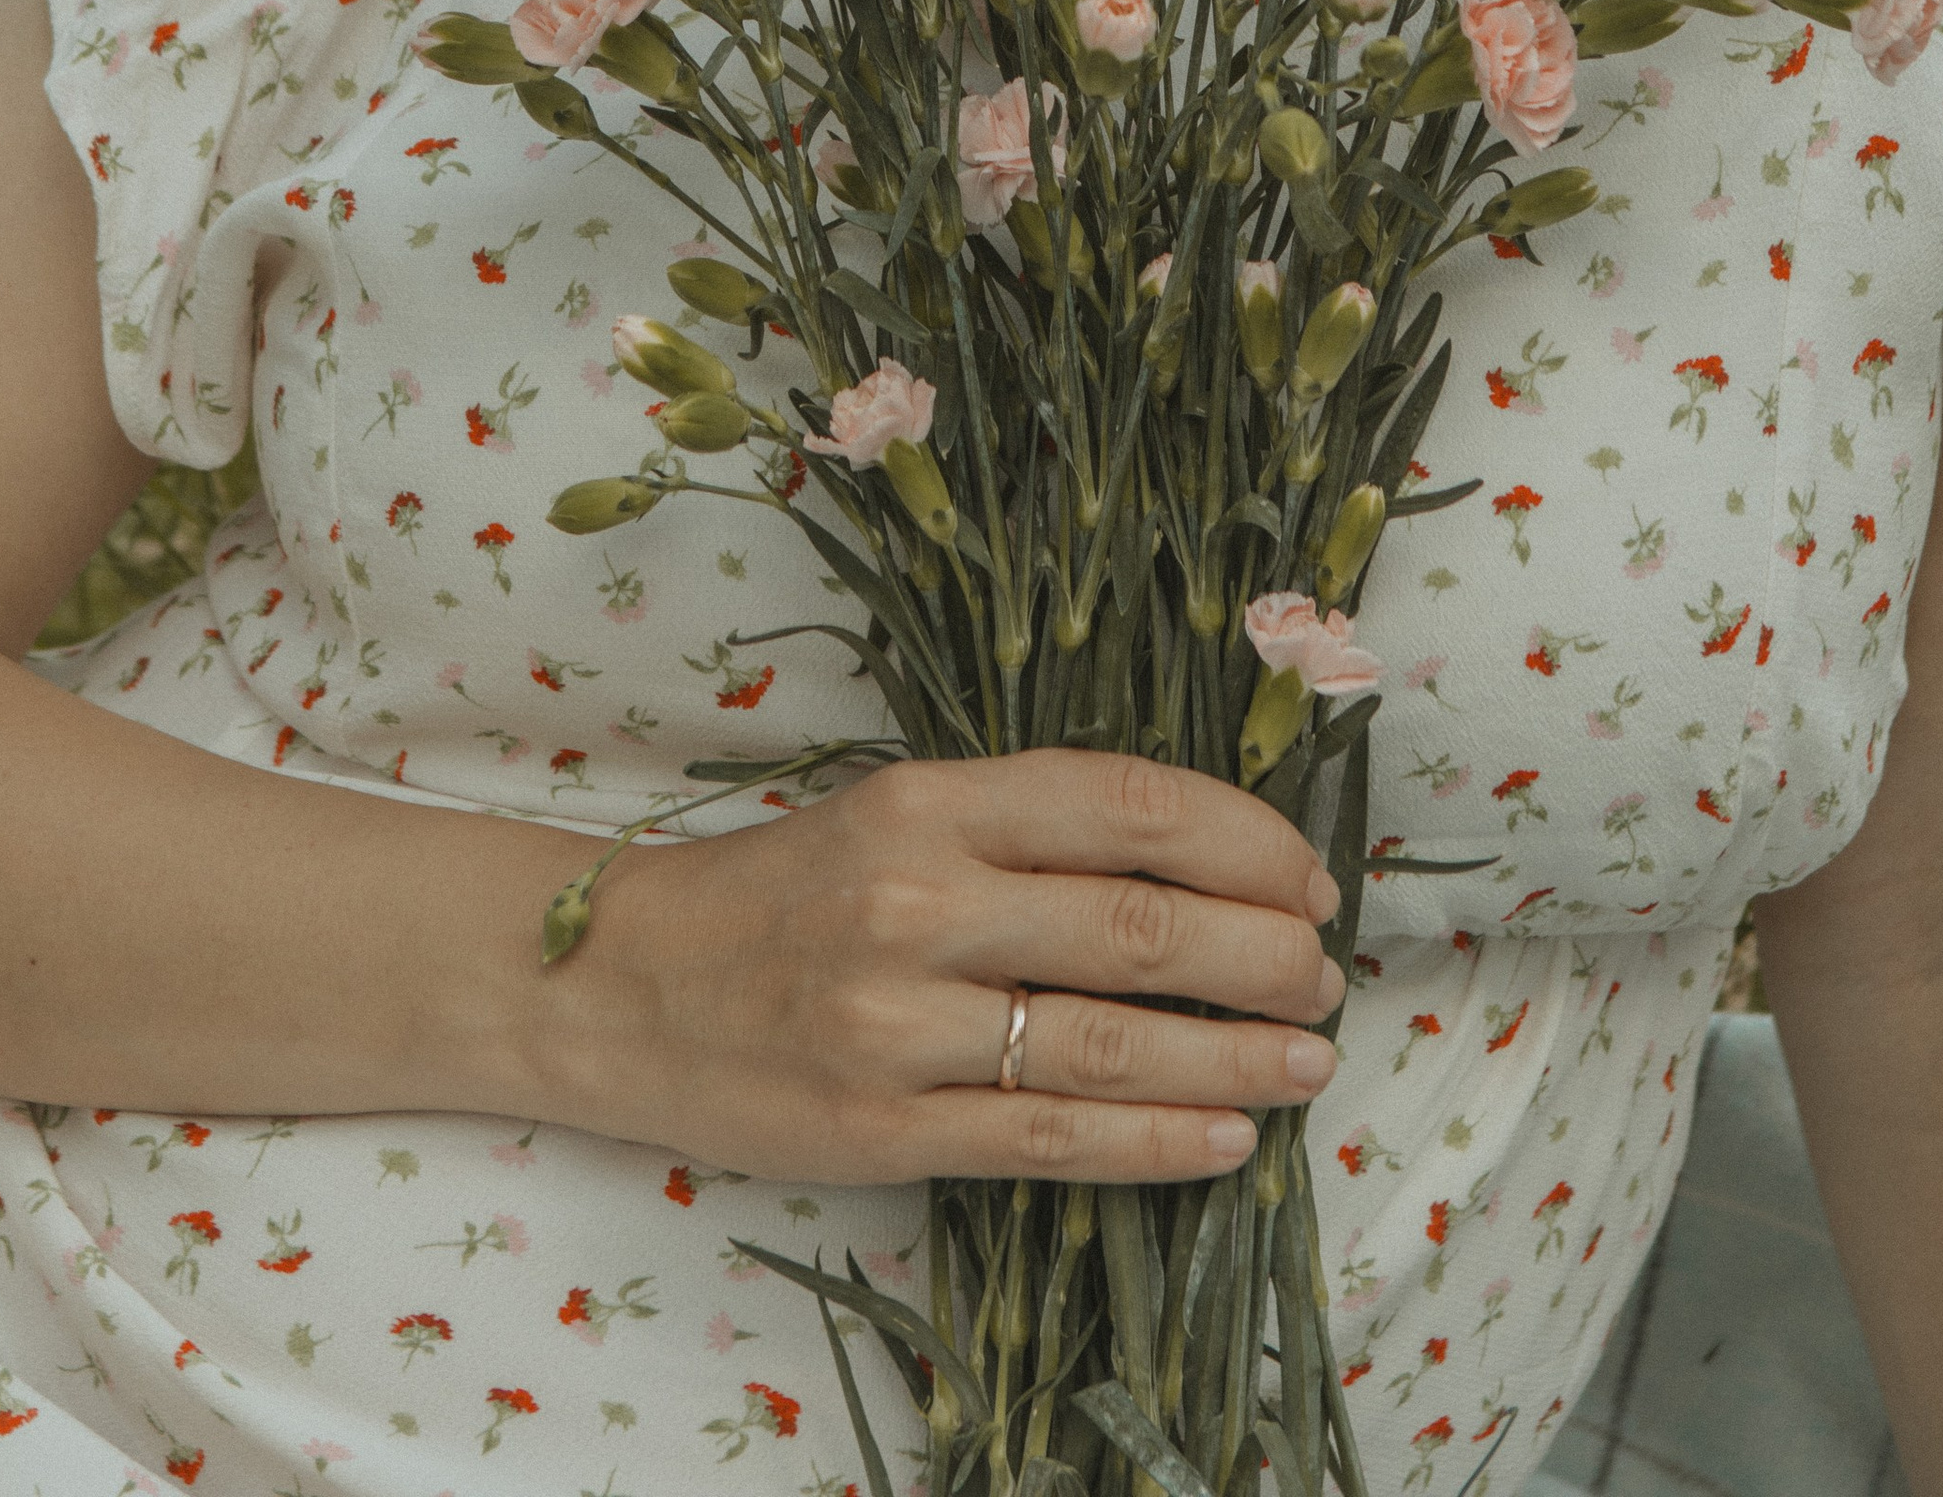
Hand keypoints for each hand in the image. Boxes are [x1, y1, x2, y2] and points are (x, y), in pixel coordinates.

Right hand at [534, 748, 1346, 1183]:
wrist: (620, 983)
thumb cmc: (785, 892)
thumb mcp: (898, 814)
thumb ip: (1029, 830)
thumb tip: (1206, 866)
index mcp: (933, 799)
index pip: (1129, 805)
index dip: (1244, 842)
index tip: (1308, 878)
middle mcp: (920, 899)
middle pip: (1141, 926)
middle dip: (1262, 956)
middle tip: (1322, 978)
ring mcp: (899, 1023)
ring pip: (1111, 1044)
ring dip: (1234, 1057)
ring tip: (1307, 1062)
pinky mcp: (884, 1129)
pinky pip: (1051, 1143)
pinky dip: (1156, 1142)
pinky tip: (1226, 1138)